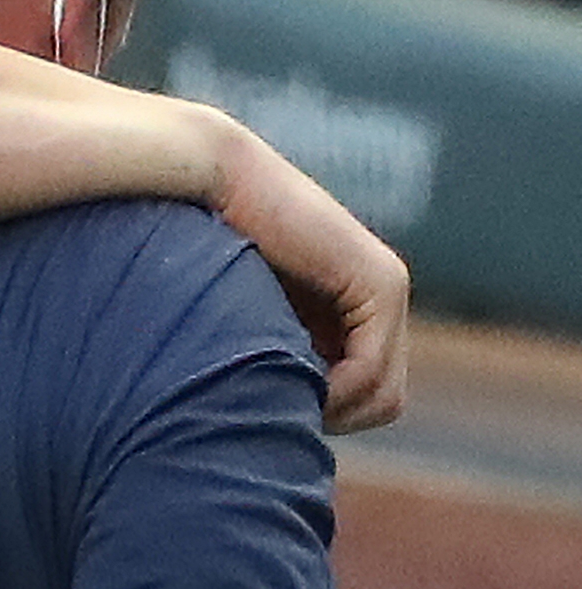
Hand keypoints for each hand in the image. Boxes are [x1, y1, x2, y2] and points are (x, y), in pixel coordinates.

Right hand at [208, 116, 409, 432]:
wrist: (210, 172)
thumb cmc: (201, 238)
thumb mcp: (241, 312)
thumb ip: (264, 349)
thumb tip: (265, 411)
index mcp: (349, 303)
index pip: (362, 394)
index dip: (316, 412)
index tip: (264, 404)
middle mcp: (380, 297)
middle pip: (380, 401)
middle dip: (330, 416)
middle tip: (271, 407)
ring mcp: (387, 288)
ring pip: (383, 396)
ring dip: (331, 409)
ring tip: (275, 392)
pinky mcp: (381, 282)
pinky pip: (370, 371)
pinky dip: (333, 391)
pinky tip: (287, 377)